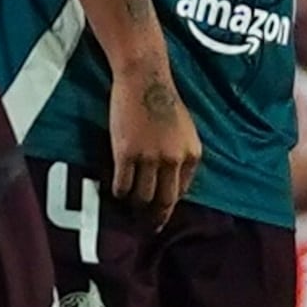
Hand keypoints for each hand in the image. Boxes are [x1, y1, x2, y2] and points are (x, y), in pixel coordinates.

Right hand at [105, 60, 201, 224]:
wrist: (145, 78)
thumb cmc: (164, 101)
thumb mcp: (185, 131)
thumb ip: (181, 156)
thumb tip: (172, 184)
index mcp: (192, 155)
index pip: (181, 192)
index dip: (168, 205)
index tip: (160, 214)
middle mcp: (174, 160)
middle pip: (163, 201)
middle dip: (155, 218)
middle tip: (147, 227)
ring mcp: (150, 158)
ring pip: (141, 197)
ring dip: (134, 204)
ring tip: (127, 206)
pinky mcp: (126, 153)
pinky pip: (121, 185)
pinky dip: (118, 192)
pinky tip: (114, 190)